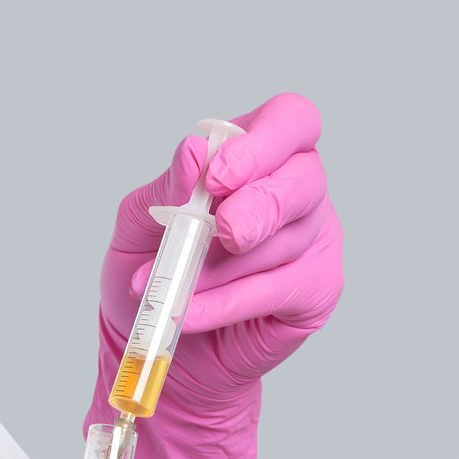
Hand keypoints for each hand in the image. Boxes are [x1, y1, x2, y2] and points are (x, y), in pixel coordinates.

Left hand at [88, 92, 343, 458]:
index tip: (217, 178)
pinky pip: (276, 290)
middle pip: (304, 178)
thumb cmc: (156, 268)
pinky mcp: (317, 289)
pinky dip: (226, 303)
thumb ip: (168, 187)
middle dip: (260, 205)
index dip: (263, 144)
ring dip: (221, 267)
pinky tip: (189, 313)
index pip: (291, 120)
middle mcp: (298, 189)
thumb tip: (193, 152)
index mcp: (261, 152)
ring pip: (283, 243)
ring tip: (172, 288)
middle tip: (223, 232)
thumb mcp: (141, 222)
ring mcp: (315, 239)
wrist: (161, 338)